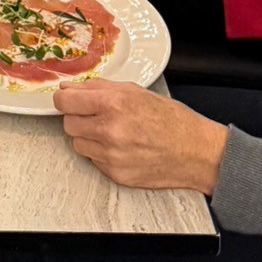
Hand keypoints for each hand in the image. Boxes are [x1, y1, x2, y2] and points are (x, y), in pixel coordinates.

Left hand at [48, 81, 229, 196]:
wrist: (196, 152)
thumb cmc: (172, 121)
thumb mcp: (138, 92)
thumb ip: (100, 88)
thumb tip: (70, 88)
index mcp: (114, 103)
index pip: (65, 101)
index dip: (65, 99)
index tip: (69, 100)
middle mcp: (109, 130)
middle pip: (68, 124)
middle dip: (79, 119)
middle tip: (98, 117)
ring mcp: (111, 155)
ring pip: (78, 144)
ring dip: (89, 138)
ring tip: (113, 134)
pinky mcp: (115, 173)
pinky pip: (94, 160)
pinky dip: (102, 154)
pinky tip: (123, 148)